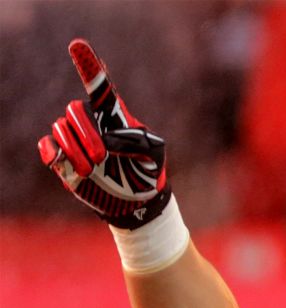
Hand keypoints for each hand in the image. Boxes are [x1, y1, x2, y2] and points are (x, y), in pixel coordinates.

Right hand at [38, 39, 170, 228]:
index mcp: (114, 115)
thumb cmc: (149, 172)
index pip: (99, 86)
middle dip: (86, 133)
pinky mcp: (63, 159)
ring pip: (60, 129)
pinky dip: (51, 151)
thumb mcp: (155, 154)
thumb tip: (106, 140)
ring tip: (92, 169)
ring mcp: (75, 140)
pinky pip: (47, 146)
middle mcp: (91, 123)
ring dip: (74, 149)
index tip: (77, 45)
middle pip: (75, 110)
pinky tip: (59, 160)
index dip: (89, 66)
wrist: (136, 201)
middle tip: (101, 157)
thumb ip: (136, 141)